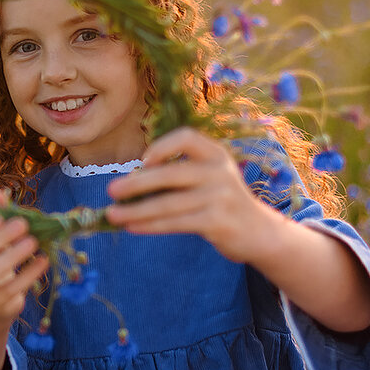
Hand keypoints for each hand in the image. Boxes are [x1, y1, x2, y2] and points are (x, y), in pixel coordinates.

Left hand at [104, 127, 282, 263]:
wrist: (258, 232)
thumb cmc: (222, 201)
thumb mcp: (209, 177)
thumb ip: (179, 173)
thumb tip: (130, 181)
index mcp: (215, 154)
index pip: (187, 137)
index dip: (162, 146)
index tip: (142, 161)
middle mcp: (220, 171)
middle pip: (171, 174)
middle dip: (137, 183)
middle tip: (111, 190)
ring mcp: (220, 197)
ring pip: (168, 203)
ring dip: (136, 210)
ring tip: (113, 215)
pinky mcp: (217, 221)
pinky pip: (175, 223)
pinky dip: (151, 225)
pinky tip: (133, 227)